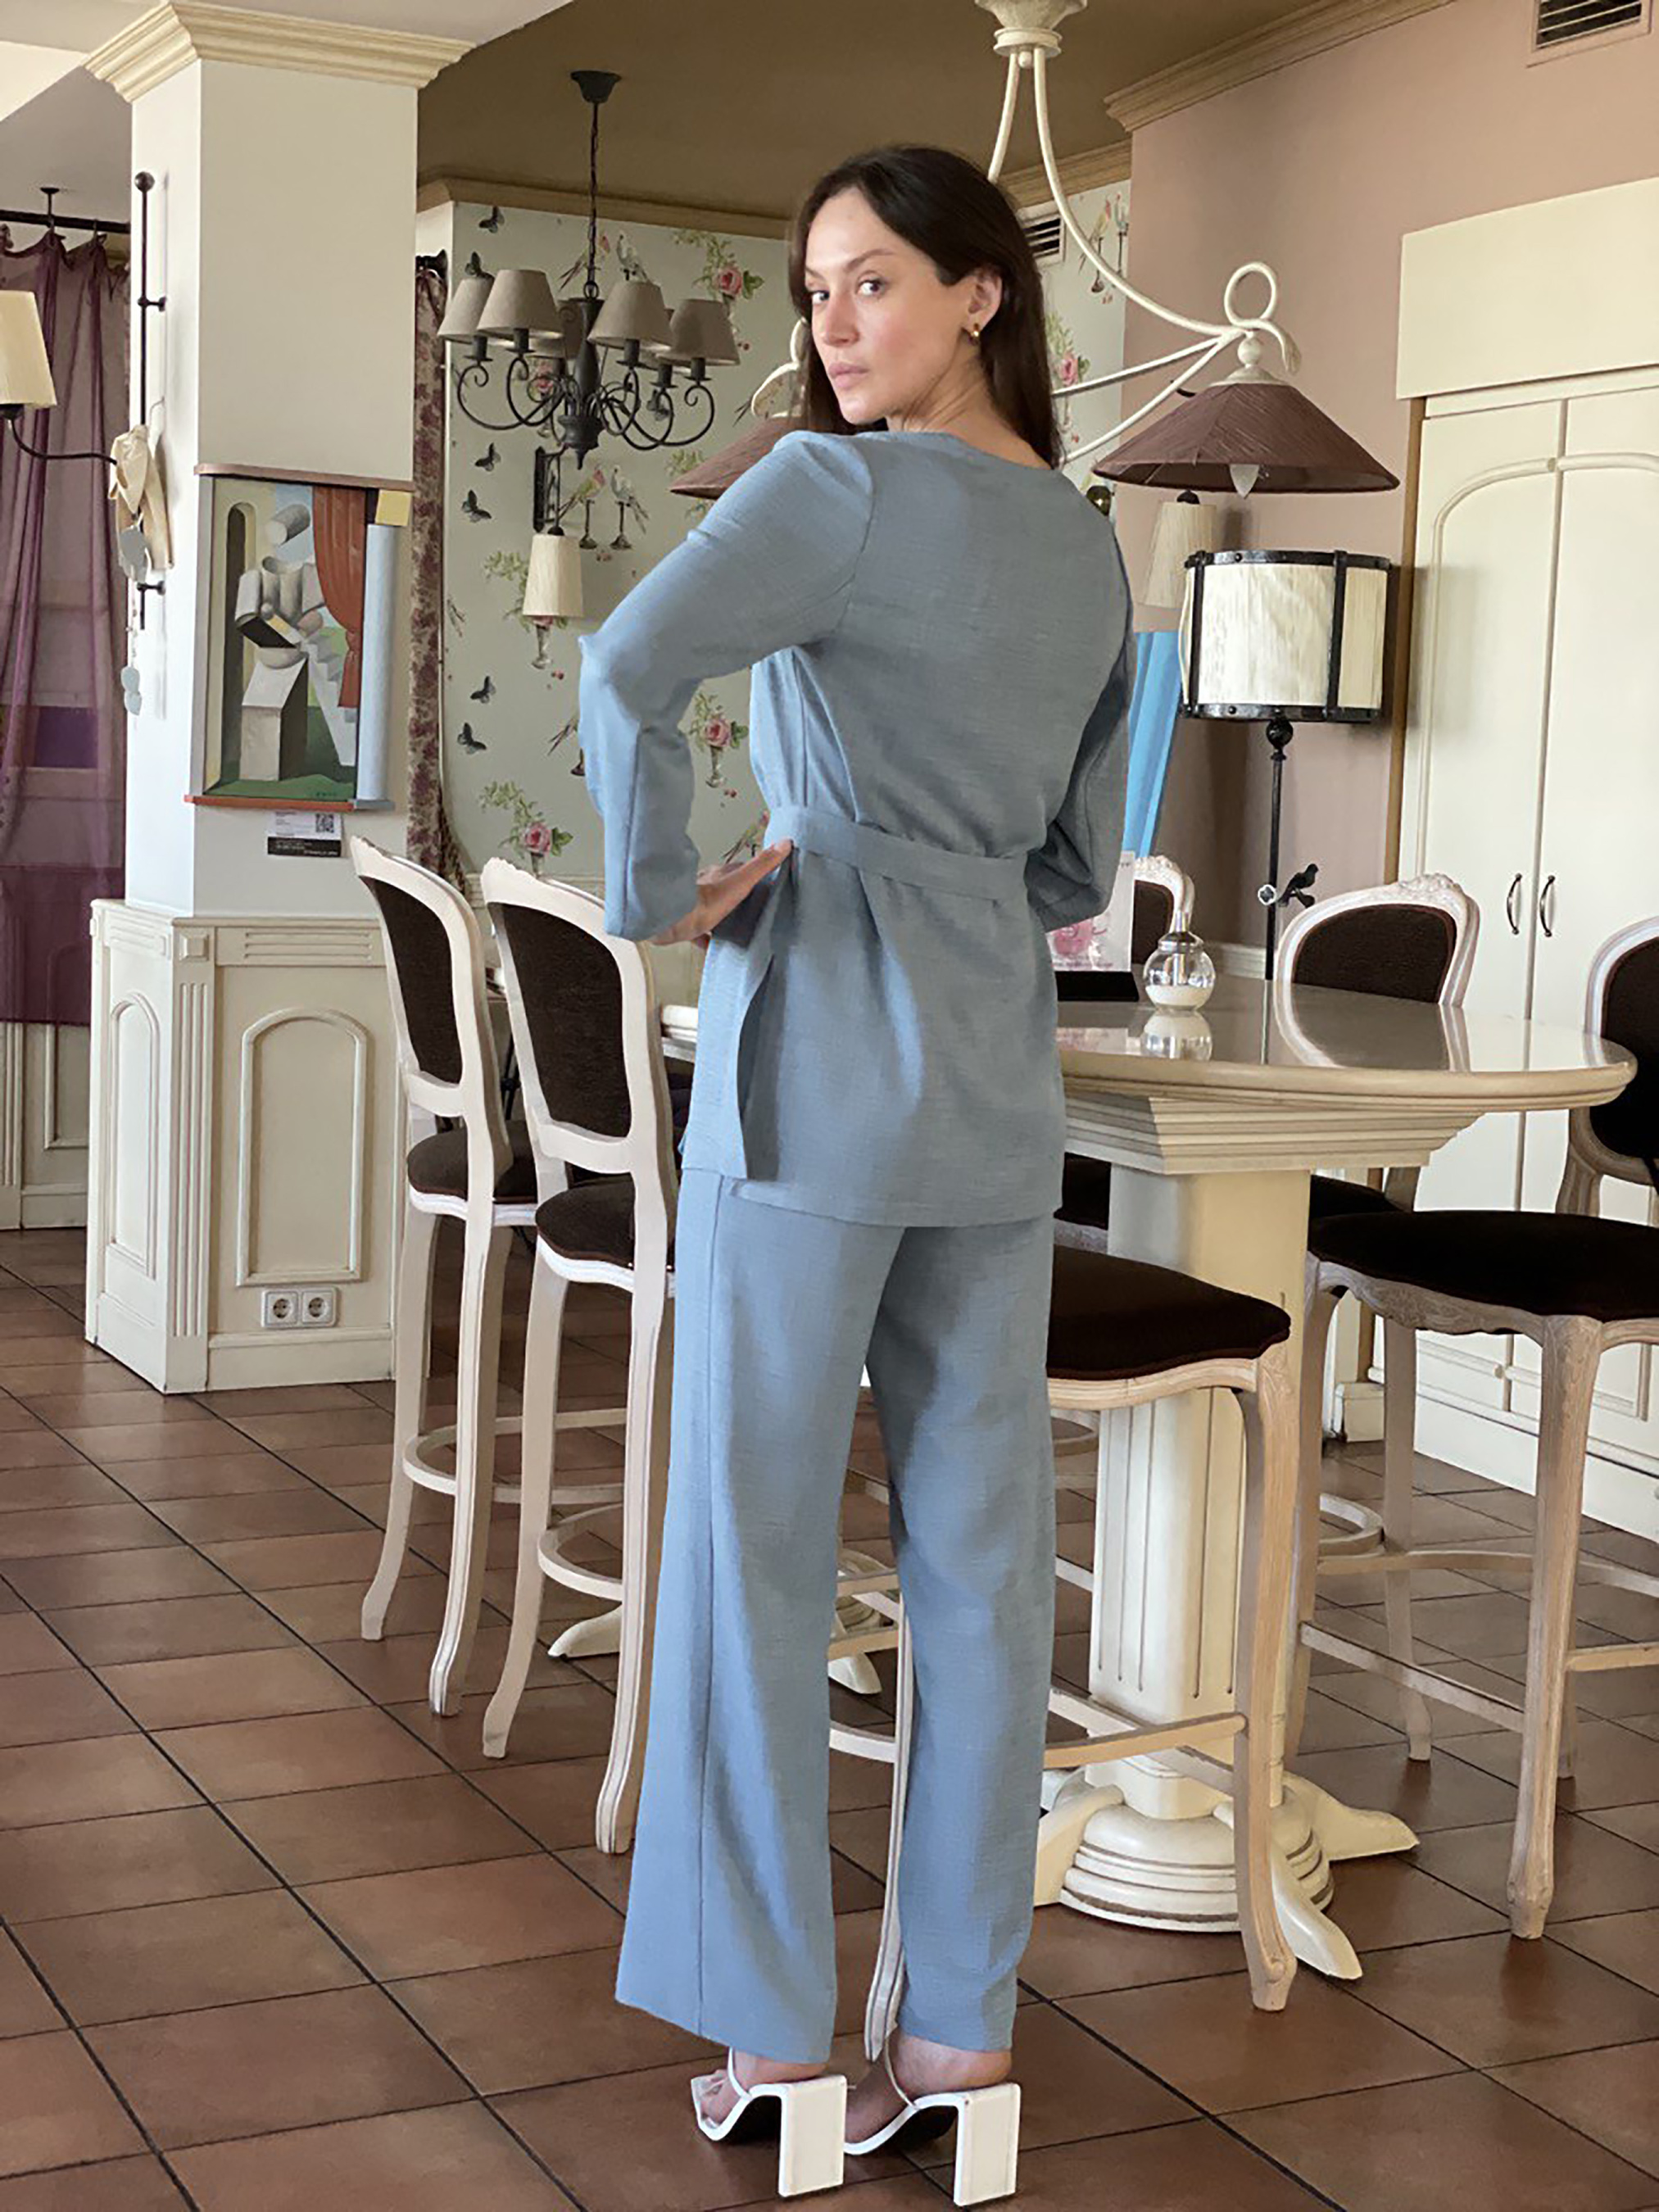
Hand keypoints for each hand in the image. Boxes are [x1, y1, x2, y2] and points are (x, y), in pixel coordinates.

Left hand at [650, 839, 793, 948]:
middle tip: (751, 907)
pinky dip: (705, 937)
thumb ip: (761, 865)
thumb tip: (784, 843)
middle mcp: (705, 885)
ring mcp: (692, 903)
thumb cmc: (704, 901)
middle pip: (724, 888)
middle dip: (736, 897)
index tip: (764, 880)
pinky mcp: (683, 922)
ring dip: (720, 915)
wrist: (671, 919)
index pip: (740, 869)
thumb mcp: (740, 882)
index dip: (753, 874)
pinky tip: (712, 945)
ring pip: (710, 907)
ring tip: (734, 927)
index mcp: (719, 874)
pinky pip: (696, 930)